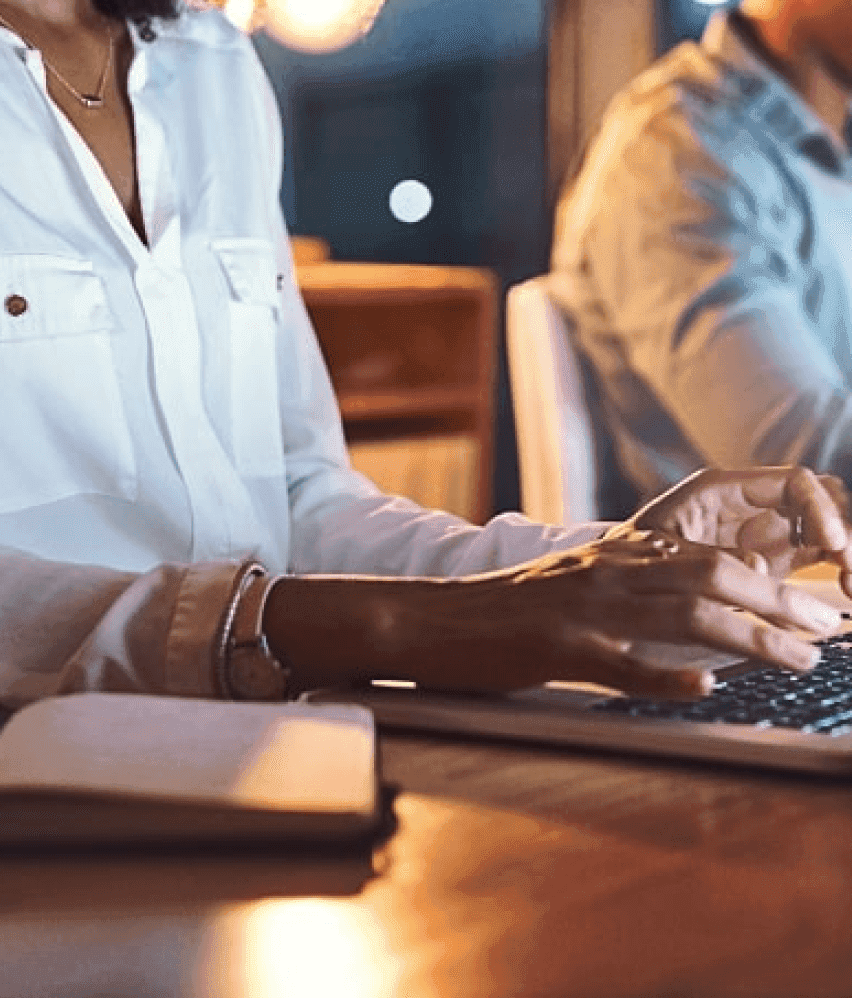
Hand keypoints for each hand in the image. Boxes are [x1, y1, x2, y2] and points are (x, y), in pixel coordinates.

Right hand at [265, 520, 847, 703]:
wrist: (430, 617)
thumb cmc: (504, 613)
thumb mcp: (575, 587)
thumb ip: (632, 591)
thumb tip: (700, 619)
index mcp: (614, 553)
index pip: (709, 555)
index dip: (770, 580)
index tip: (815, 607)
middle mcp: (607, 569)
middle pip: (712, 574)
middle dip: (778, 602)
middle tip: (827, 629)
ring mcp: (584, 607)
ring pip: (681, 611)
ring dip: (749, 637)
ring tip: (797, 660)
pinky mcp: (556, 648)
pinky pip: (620, 661)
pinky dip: (665, 674)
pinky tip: (704, 688)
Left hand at [628, 465, 851, 595]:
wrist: (604, 587)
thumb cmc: (628, 562)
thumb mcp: (662, 554)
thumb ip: (711, 556)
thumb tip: (759, 570)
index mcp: (723, 490)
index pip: (796, 482)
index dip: (821, 510)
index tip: (833, 546)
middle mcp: (752, 505)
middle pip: (821, 501)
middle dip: (843, 532)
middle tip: (850, 576)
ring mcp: (766, 533)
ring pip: (825, 528)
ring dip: (845, 553)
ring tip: (850, 589)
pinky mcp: (774, 562)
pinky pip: (818, 557)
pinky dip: (836, 571)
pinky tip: (842, 594)